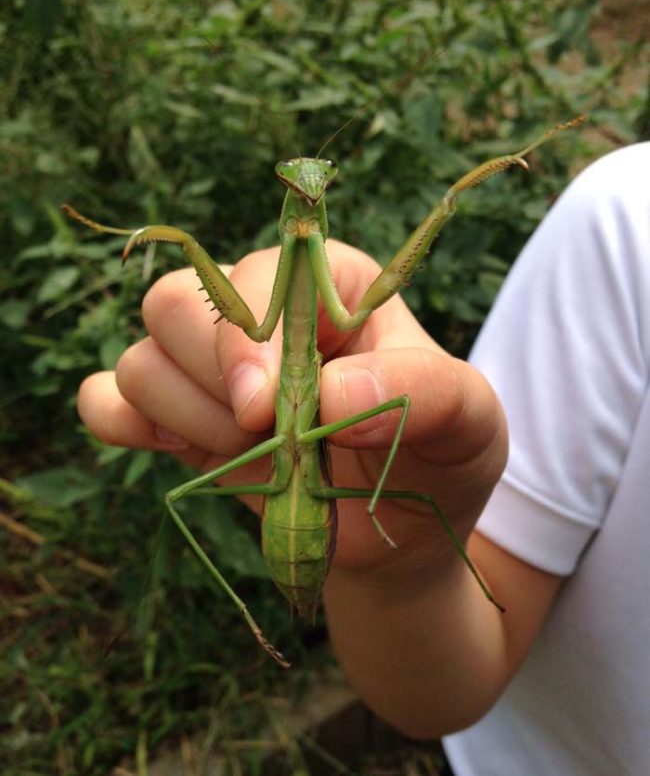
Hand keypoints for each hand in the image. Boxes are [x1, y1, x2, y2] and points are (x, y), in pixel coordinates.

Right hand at [78, 240, 507, 580]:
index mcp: (329, 286)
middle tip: (263, 435)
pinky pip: (105, 397)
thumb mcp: (469, 422)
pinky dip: (122, 422)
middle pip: (177, 304)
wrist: (395, 535)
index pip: (257, 275)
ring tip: (250, 454)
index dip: (246, 340)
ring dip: (187, 417)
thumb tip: (326, 396)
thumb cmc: (437, 460)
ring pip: (142, 356)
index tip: (264, 411)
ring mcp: (211, 366)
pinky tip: (178, 451)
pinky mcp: (178, 416)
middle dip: (212, 381)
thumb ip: (423, 392)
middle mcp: (262, 314)